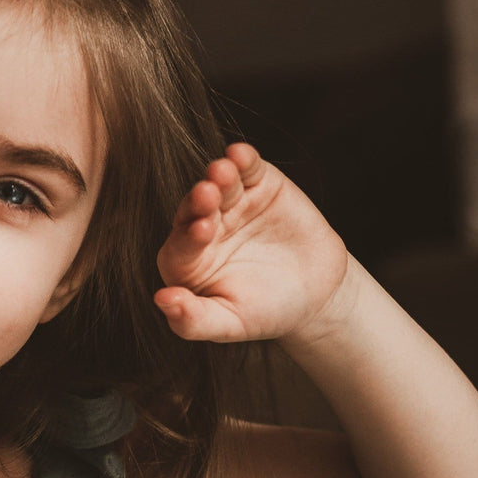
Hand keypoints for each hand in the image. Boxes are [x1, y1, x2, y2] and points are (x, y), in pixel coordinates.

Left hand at [154, 143, 350, 344]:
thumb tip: (161, 300)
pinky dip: (243, 159)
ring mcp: (229, 203)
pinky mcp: (257, 184)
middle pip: (194, 210)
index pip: (179, 246)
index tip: (201, 231)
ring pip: (218, 184)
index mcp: (186, 261)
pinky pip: (247, 168)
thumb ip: (193, 319)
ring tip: (223, 172)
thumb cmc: (264, 311)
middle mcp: (201, 227)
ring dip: (220, 175)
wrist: (316, 293)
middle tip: (207, 194)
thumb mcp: (230, 323)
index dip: (189, 238)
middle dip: (200, 201)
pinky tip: (240, 154)